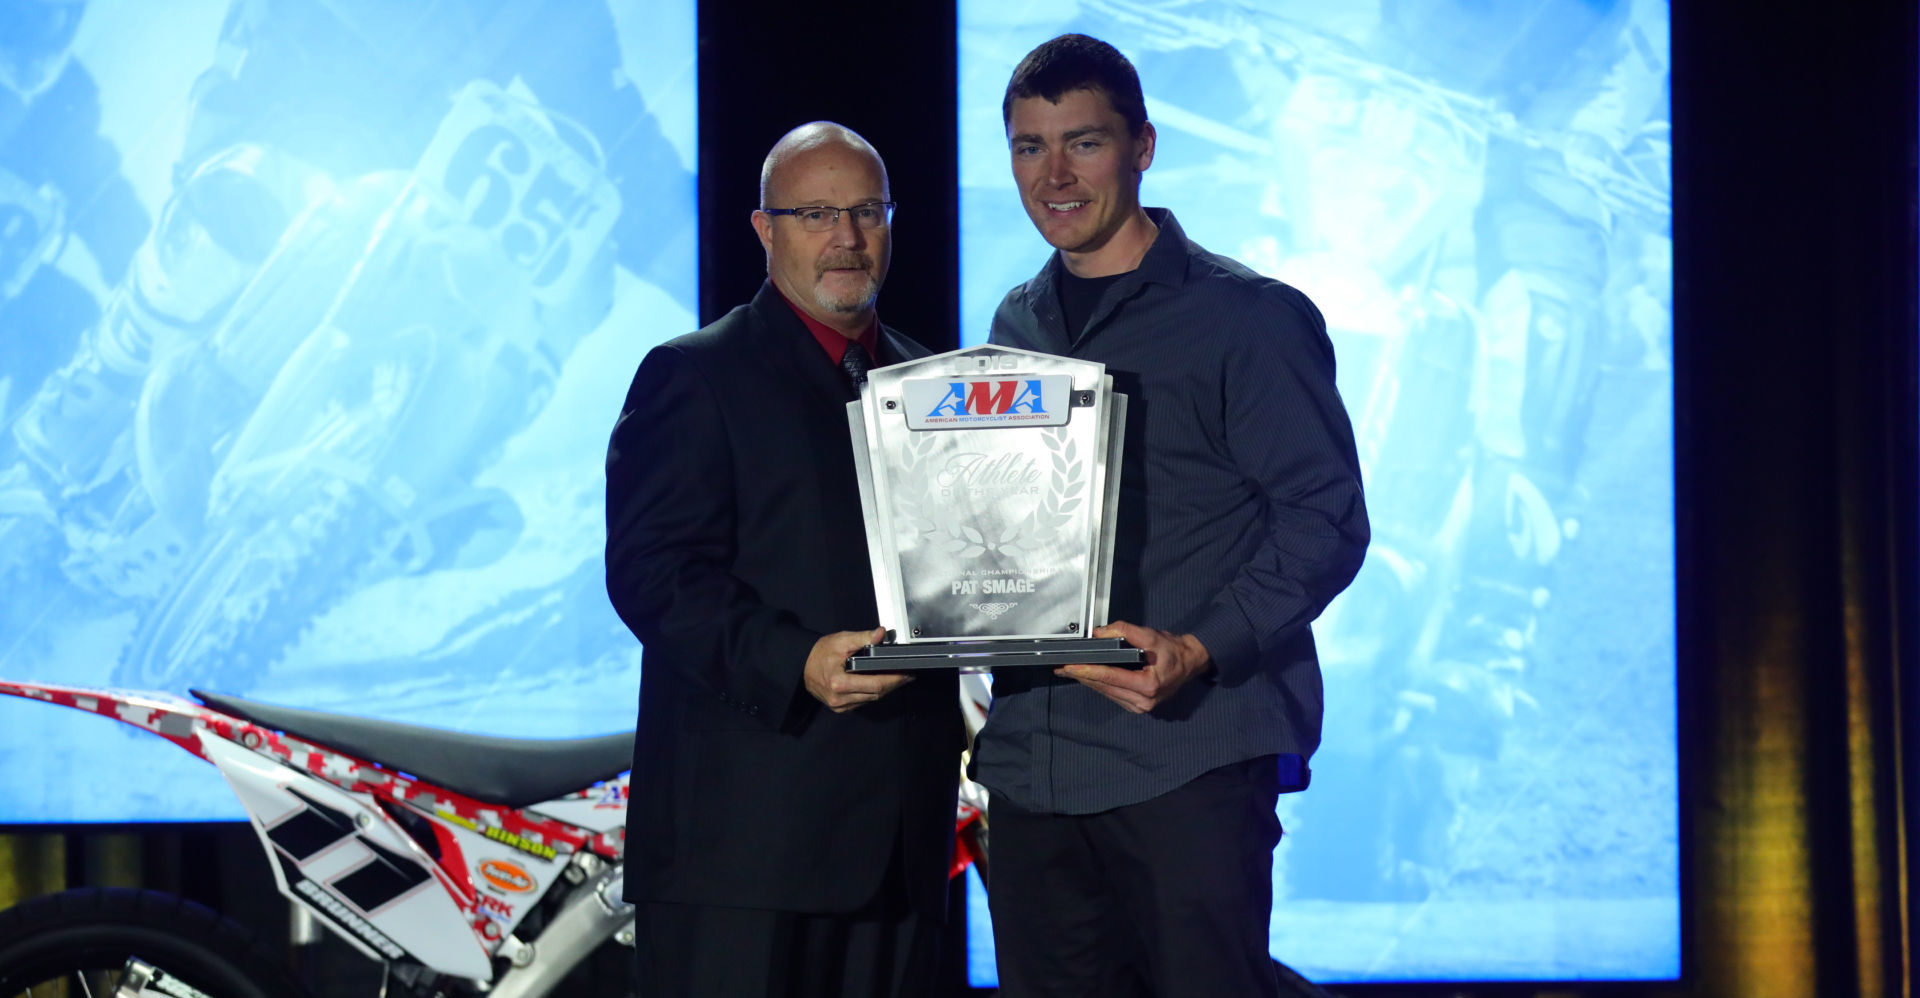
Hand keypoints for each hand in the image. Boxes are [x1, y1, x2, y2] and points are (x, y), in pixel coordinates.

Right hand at [803, 627, 913, 712]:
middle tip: (907, 676)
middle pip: (876, 694)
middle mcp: (839, 698)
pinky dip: (872, 694)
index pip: (875, 685)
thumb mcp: (841, 640)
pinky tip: (879, 684)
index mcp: (839, 682)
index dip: (894, 680)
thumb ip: (863, 637)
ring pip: (871, 700)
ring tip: (896, 678)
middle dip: (894, 685)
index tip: (907, 674)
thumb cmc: (820, 653)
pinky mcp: (839, 708)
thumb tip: (880, 634)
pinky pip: (862, 702)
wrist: (802, 664)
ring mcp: (839, 705)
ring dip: (885, 690)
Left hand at [1055, 621, 1210, 714]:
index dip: (1087, 671)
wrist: (1190, 663)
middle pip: (1105, 687)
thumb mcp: (1151, 635)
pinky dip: (1100, 685)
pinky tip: (1088, 677)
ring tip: (1070, 671)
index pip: (1110, 677)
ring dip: (1088, 682)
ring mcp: (1140, 707)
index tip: (1069, 667)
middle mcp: (1143, 701)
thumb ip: (1125, 632)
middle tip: (1062, 667)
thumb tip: (1099, 632)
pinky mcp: (1137, 707)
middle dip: (1082, 676)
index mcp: (1148, 686)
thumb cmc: (1173, 651)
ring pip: (1106, 693)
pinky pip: (1113, 695)